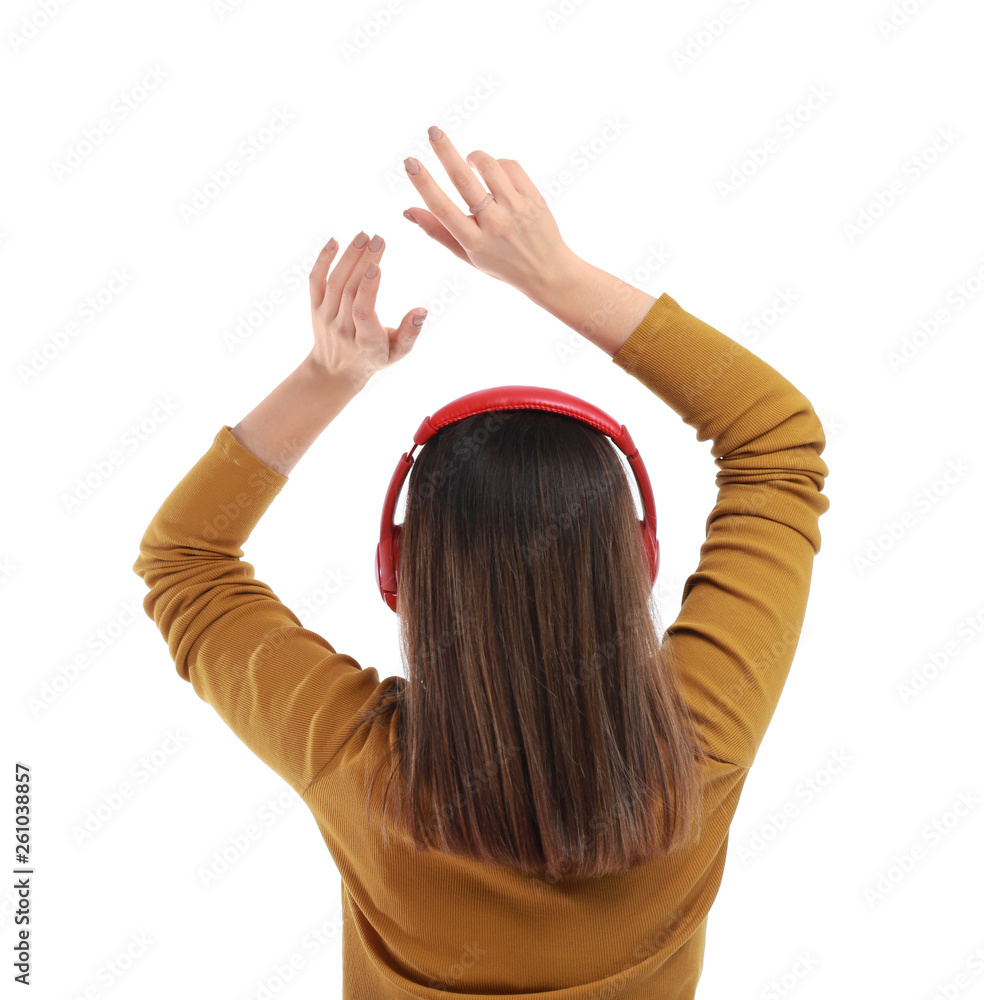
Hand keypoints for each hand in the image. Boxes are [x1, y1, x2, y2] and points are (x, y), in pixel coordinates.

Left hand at [308, 230, 426, 386]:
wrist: (334, 371)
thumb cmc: (373, 358)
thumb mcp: (397, 353)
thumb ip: (410, 333)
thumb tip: (422, 310)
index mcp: (365, 340)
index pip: (362, 310)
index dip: (367, 288)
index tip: (377, 266)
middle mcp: (342, 328)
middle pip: (350, 290)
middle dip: (363, 261)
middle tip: (378, 239)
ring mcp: (325, 317)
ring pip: (334, 282)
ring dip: (348, 256)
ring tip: (364, 236)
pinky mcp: (315, 308)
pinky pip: (316, 281)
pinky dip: (323, 260)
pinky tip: (336, 242)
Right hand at [402, 127, 576, 299]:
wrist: (547, 271)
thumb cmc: (501, 262)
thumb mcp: (467, 255)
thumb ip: (438, 232)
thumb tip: (408, 210)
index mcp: (474, 241)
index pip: (443, 208)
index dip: (423, 184)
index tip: (409, 163)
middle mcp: (494, 224)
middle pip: (464, 180)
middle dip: (445, 152)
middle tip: (433, 131)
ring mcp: (516, 209)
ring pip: (489, 166)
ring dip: (474, 157)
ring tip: (469, 162)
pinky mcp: (533, 198)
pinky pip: (511, 167)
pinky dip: (498, 164)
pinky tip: (494, 172)